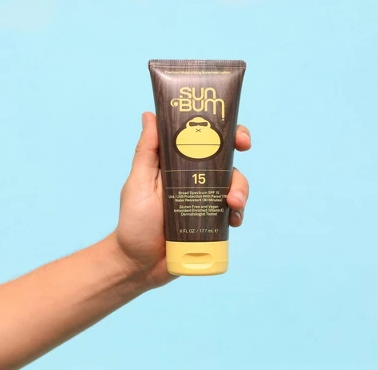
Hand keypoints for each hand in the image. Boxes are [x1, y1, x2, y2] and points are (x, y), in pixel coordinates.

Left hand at [114, 112, 250, 288]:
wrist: (139, 263)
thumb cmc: (134, 220)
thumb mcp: (139, 182)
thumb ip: (147, 151)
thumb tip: (150, 115)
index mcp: (178, 164)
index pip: (204, 140)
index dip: (223, 132)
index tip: (235, 133)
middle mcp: (196, 178)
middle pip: (225, 158)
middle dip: (239, 152)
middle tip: (243, 153)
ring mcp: (206, 200)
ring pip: (234, 184)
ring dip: (240, 189)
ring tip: (232, 203)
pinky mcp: (213, 222)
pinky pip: (233, 213)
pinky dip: (238, 213)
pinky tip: (234, 220)